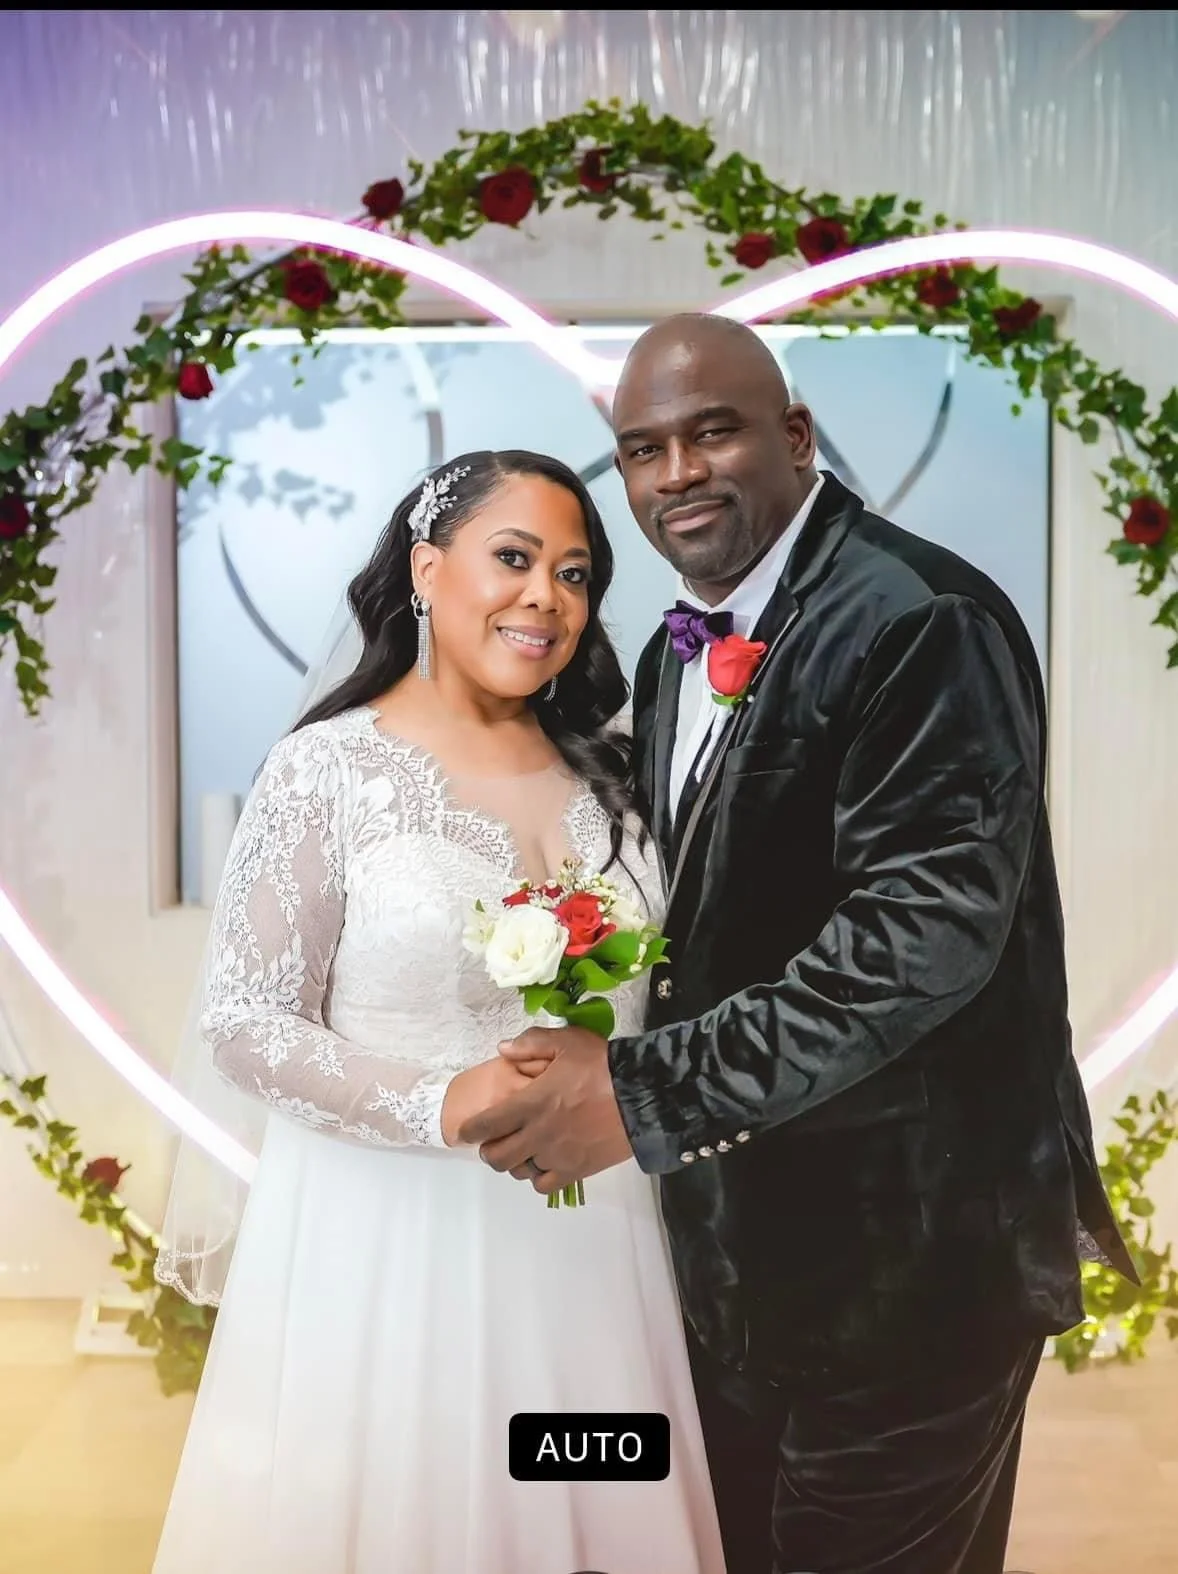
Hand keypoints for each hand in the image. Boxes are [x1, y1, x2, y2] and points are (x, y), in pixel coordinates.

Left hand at [459, 1025, 634, 1191]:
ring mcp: (556, 1156)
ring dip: (516, 1162)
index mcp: (530, 1103)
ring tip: (524, 1149)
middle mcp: (537, 1134)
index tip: (468, 1130)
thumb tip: (503, 1049)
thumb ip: (531, 1043)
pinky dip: (540, 1177)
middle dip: (491, 1150)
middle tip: (496, 1140)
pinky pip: (545, 1186)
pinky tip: (546, 1163)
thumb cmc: (602, 1065)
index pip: (486, 1125)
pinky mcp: (576, 1170)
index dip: (471, 1130)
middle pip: (497, 1157)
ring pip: (519, 1172)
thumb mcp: (567, 1041)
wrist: (643, 1095)